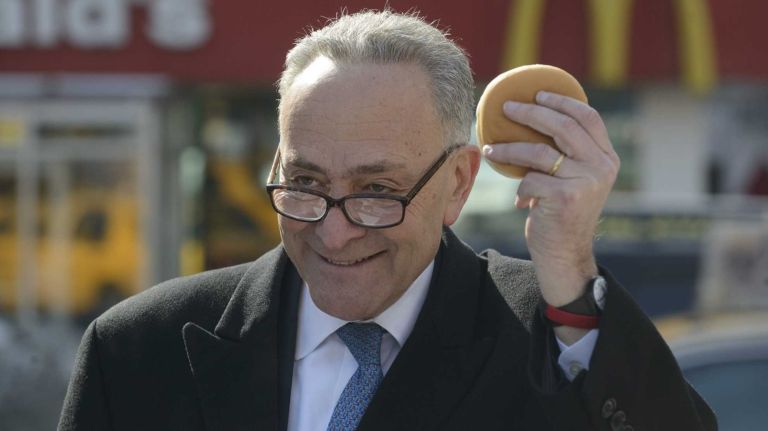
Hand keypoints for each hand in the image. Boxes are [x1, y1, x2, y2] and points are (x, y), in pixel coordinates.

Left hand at [483, 91, 619, 309]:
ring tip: (490, 148)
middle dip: (531, 113)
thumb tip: (533, 119)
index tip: (538, 93)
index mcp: (607, 158)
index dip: (563, 101)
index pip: (589, 118)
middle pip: (563, 126)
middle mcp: (602, 167)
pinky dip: (520, 187)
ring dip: (510, 149)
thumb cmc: (562, 214)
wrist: (565, 254)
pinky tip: (519, 199)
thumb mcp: (573, 181)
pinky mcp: (566, 197)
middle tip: (506, 108)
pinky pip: (530, 179)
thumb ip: (567, 155)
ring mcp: (586, 182)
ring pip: (539, 152)